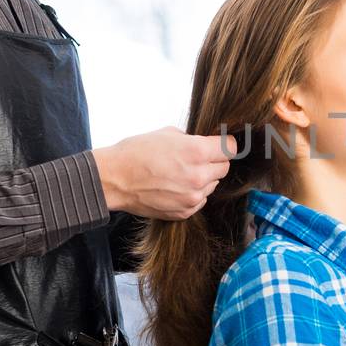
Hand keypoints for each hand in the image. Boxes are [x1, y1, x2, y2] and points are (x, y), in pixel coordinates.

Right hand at [92, 128, 237, 218]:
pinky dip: (193, 193)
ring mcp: (192, 197)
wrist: (114, 179)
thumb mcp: (168, 133)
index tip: (219, 144)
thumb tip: (207, 144)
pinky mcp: (184, 212)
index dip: (225, 144)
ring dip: (204, 178)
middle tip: (197, 158)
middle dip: (215, 161)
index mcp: (197, 152)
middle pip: (224, 168)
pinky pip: (200, 200)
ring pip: (213, 185)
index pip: (230, 148)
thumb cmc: (137, 152)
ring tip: (180, 173)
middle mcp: (198, 176)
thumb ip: (193, 140)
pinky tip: (175, 186)